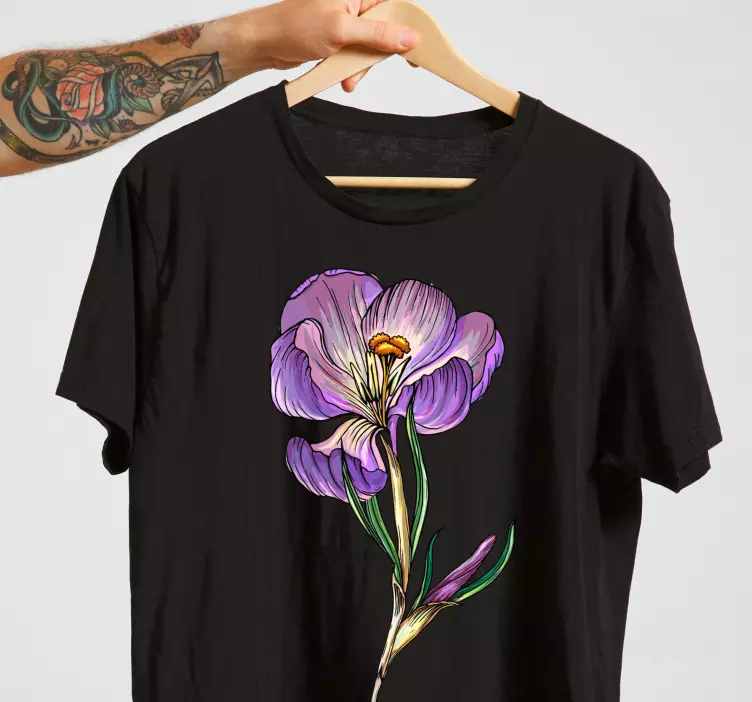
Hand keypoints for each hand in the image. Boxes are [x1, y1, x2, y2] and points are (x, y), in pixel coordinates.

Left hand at [253, 0, 418, 91]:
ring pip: (370, 45)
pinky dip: (352, 68)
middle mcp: (353, 2)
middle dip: (377, 53)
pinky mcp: (339, 36)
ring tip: (349, 78)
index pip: (394, 6)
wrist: (266, 42)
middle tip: (368, 67)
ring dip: (362, 66)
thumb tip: (407, 37)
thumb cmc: (294, 26)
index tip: (416, 48)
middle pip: (385, 28)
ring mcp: (346, 19)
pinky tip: (343, 77)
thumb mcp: (342, 30)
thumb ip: (377, 33)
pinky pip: (356, 53)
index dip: (407, 27)